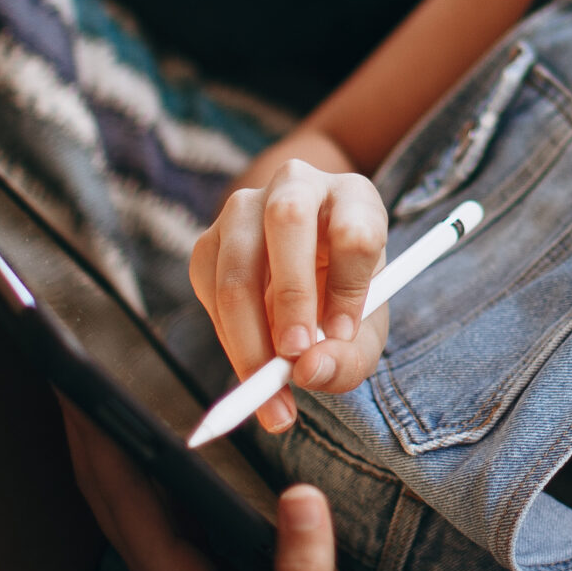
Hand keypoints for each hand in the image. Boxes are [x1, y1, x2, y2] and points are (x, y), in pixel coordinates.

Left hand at [61, 401, 400, 570]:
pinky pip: (155, 516)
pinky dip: (140, 472)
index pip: (119, 495)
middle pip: (106, 494)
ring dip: (103, 447)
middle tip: (62, 357)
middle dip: (80, 427)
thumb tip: (299, 495)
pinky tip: (152, 445)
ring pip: (125, 505)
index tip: (67, 373)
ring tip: (93, 387)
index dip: (90, 432)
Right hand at [191, 157, 389, 433]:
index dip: (348, 285)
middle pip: (288, 219)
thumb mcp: (362, 335)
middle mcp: (297, 186)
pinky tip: (250, 362)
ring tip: (268, 384)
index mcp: (353, 198)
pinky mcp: (209, 239)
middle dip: (291, 293)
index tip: (343, 335)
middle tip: (295, 354)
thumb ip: (348, 359)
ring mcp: (245, 207)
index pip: (354, 228)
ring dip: (249, 331)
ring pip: (238, 262)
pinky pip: (209, 287)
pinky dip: (227, 336)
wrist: (306, 286)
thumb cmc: (342, 302)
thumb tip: (308, 371)